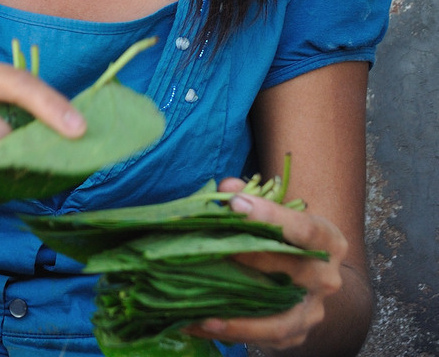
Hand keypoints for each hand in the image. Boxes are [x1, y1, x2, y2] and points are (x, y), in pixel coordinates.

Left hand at [186, 177, 347, 352]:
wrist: (312, 274)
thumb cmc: (286, 233)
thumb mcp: (277, 209)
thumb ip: (250, 195)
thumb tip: (226, 189)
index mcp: (328, 240)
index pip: (305, 230)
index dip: (270, 216)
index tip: (235, 204)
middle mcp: (325, 278)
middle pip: (288, 270)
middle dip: (246, 258)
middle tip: (206, 249)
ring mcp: (312, 310)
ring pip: (279, 316)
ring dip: (239, 316)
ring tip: (202, 312)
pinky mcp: (296, 333)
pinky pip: (264, 337)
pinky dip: (232, 332)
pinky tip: (199, 323)